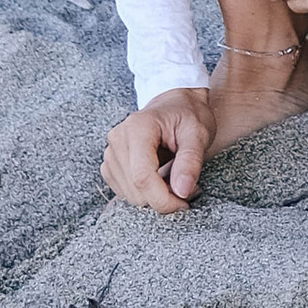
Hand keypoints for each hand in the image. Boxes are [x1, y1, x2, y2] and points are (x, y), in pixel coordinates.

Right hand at [103, 86, 210, 213]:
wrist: (176, 104)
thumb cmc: (188, 115)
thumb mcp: (198, 133)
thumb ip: (190, 161)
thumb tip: (182, 191)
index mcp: (138, 127)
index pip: (142, 177)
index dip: (163, 199)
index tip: (185, 203)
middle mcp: (118, 138)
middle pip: (135, 190)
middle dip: (163, 198)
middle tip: (186, 185)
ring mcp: (110, 152)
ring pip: (129, 195)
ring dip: (154, 197)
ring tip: (174, 178)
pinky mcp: (110, 164)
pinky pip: (124, 192)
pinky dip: (144, 193)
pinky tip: (159, 178)